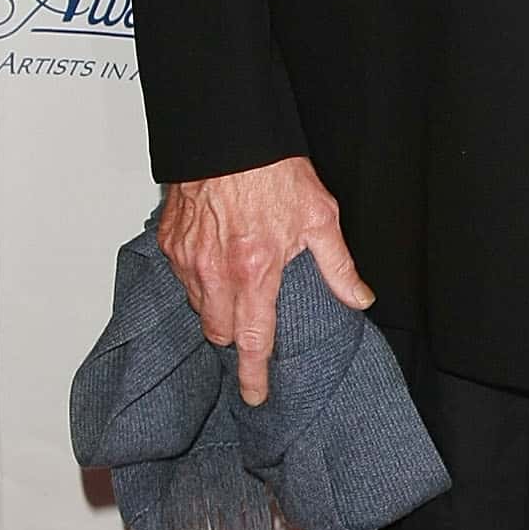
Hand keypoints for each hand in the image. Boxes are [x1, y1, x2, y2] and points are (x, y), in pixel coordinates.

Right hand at [157, 157, 371, 406]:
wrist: (227, 134)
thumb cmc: (272, 171)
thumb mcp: (320, 217)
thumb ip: (337, 266)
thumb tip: (358, 298)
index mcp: (254, 272)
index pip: (253, 341)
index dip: (254, 374)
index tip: (255, 395)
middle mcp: (215, 272)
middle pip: (220, 333)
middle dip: (237, 337)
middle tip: (255, 324)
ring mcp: (187, 259)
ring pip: (199, 307)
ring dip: (218, 308)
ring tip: (239, 285)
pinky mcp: (169, 243)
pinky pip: (182, 279)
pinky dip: (199, 279)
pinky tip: (218, 260)